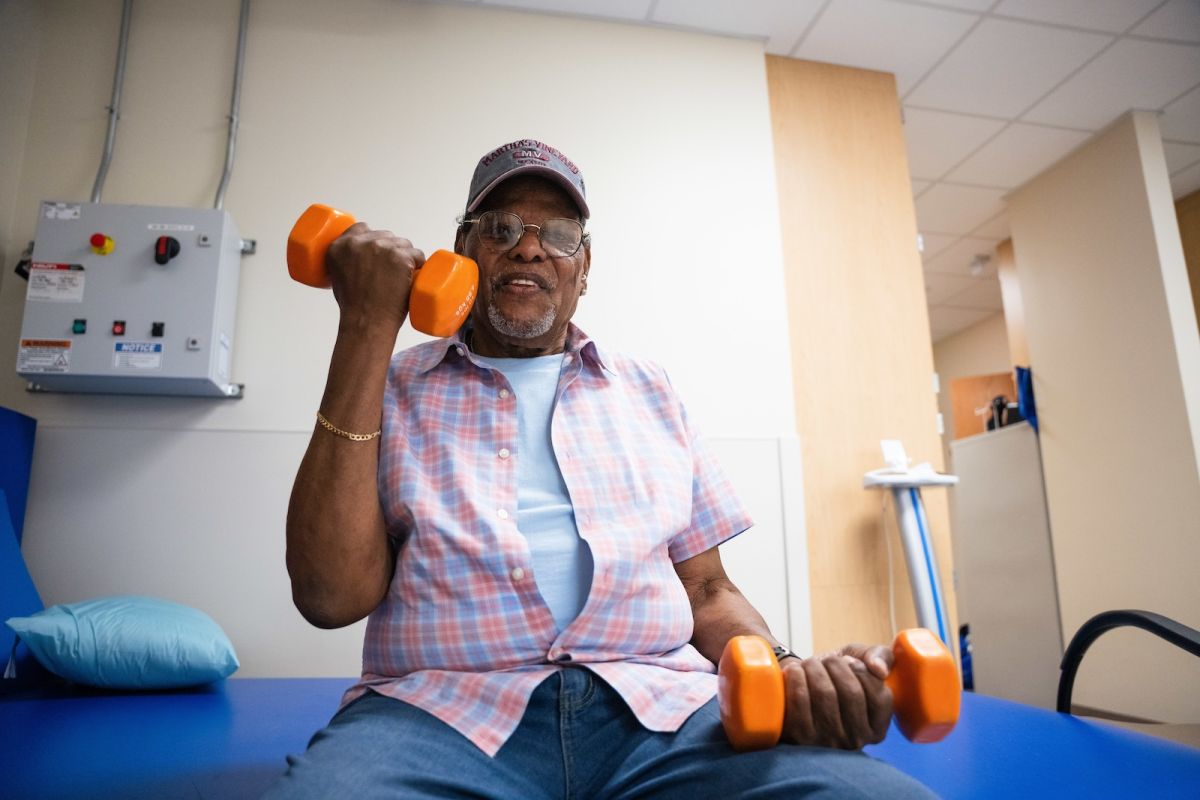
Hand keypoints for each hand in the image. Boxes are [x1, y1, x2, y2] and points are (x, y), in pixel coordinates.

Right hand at [325, 222, 423, 332]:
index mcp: (340, 246)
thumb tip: (360, 261)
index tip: (380, 250)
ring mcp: (381, 248)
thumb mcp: (337, 279)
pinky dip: (419, 263)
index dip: (374, 238)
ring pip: (403, 243)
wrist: (366, 322)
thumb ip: (345, 263)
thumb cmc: (354, 308)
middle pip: (385, 235)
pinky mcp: (400, 257)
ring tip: (403, 276)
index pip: (362, 228)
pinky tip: (416, 273)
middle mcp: (359, 243)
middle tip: (393, 270)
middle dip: (391, 250)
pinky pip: (417, 254)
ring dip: (406, 256)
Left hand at [779, 643, 893, 749]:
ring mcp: (827, 742)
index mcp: (876, 728)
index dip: (862, 670)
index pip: (880, 697)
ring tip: (810, 664)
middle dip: (835, 665)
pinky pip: (799, 701)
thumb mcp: (862, 661)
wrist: (798, 689)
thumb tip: (879, 669)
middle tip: (826, 660)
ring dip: (814, 667)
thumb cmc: (834, 675)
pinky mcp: (800, 737)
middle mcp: (855, 740)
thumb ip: (882, 657)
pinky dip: (796, 677)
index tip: (848, 661)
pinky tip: (794, 670)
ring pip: (825, 693)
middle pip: (851, 693)